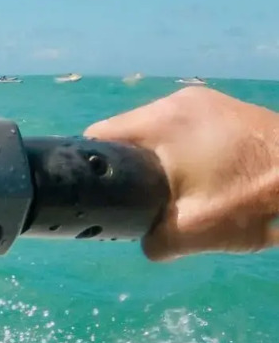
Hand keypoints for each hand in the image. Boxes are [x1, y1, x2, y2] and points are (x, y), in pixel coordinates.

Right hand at [85, 87, 278, 259]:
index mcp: (160, 121)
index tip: (104, 197)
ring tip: (179, 193)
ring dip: (160, 161)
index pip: (97, 137)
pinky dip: (185, 153)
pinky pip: (186, 130)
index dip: (92, 170)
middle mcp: (179, 101)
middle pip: (129, 134)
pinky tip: (205, 179)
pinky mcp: (229, 110)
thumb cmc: (251, 201)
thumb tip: (144, 239)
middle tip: (146, 202)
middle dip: (130, 169)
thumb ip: (151, 240)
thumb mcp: (191, 233)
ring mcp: (208, 102)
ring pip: (159, 133)